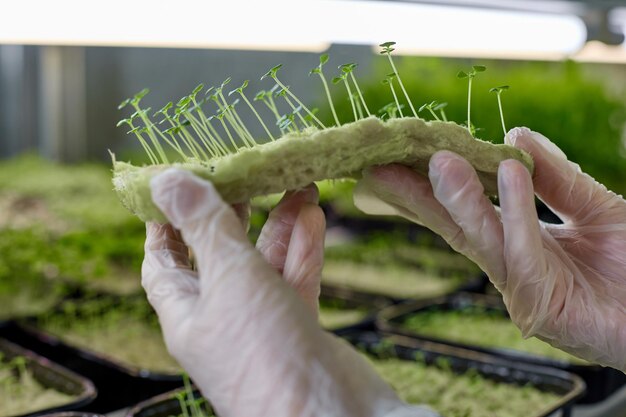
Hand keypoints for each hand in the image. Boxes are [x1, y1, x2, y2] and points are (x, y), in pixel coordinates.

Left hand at [142, 169, 436, 416]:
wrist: (329, 415)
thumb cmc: (265, 354)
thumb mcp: (229, 278)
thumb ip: (205, 226)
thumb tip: (166, 180)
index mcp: (188, 313)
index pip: (164, 260)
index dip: (166, 222)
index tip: (180, 184)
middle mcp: (221, 318)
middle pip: (220, 253)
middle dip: (235, 213)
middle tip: (250, 174)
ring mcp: (262, 323)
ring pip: (265, 263)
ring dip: (280, 224)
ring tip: (298, 185)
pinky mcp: (299, 326)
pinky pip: (296, 278)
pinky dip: (304, 249)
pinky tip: (314, 217)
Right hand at [355, 127, 625, 370]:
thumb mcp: (596, 206)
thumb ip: (556, 176)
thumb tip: (514, 131)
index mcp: (518, 242)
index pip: (466, 210)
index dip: (431, 185)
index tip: (402, 155)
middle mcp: (511, 266)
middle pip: (455, 227)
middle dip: (416, 196)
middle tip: (381, 165)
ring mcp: (522, 288)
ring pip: (481, 239)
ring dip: (459, 199)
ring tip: (439, 162)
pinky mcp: (541, 308)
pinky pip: (524, 251)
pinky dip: (516, 210)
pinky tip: (510, 172)